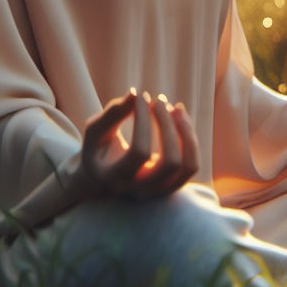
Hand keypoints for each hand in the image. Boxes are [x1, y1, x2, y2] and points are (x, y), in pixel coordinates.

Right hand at [79, 88, 198, 199]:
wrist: (101, 180)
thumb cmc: (98, 151)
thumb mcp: (95, 132)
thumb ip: (112, 114)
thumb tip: (135, 94)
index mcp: (115, 179)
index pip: (140, 151)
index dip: (143, 120)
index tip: (140, 97)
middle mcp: (140, 191)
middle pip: (170, 162)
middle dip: (168, 125)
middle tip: (158, 100)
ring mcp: (158, 192)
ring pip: (188, 167)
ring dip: (186, 133)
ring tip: (176, 108)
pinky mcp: (172, 186)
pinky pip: (191, 165)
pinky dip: (190, 139)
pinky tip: (180, 118)